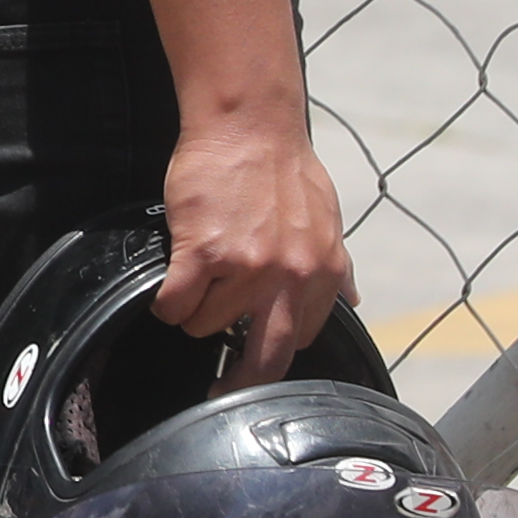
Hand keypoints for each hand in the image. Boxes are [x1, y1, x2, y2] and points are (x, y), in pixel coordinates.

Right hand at [157, 111, 354, 383]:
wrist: (248, 128)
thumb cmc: (284, 169)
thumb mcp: (327, 222)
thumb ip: (335, 267)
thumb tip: (351, 297)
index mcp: (322, 274)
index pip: (299, 339)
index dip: (271, 348)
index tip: (252, 353)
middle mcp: (290, 278)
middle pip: (264, 360)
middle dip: (237, 382)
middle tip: (218, 390)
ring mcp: (246, 268)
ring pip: (205, 326)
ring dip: (191, 315)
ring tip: (190, 288)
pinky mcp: (202, 252)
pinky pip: (175, 304)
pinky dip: (165, 304)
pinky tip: (166, 291)